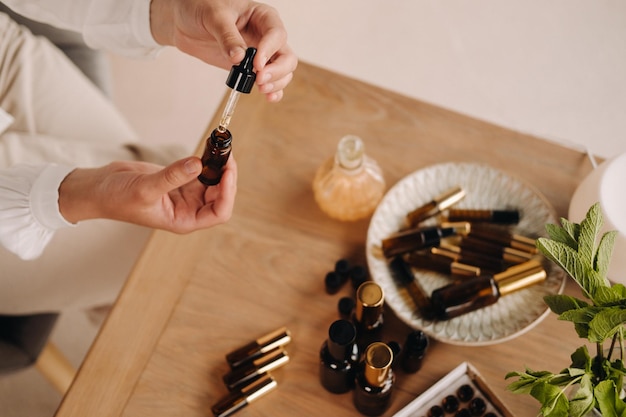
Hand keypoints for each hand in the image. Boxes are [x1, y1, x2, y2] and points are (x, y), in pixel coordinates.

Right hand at [58, 156, 236, 232]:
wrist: (99, 189)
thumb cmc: (117, 199)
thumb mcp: (145, 188)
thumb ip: (172, 177)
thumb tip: (198, 163)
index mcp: (184, 220)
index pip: (218, 212)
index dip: (227, 193)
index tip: (227, 172)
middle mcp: (188, 209)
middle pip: (221, 195)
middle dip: (227, 177)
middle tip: (227, 155)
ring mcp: (185, 195)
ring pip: (213, 181)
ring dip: (219, 166)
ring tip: (220, 148)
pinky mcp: (179, 180)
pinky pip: (200, 170)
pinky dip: (207, 160)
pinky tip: (209, 149)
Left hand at [150, 0, 297, 101]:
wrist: (185, 22)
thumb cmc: (201, 8)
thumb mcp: (214, 17)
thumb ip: (227, 36)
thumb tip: (239, 58)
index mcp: (262, 17)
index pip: (276, 34)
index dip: (269, 50)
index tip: (256, 64)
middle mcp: (266, 36)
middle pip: (286, 56)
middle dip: (277, 70)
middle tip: (259, 80)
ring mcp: (261, 54)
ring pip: (282, 71)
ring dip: (276, 83)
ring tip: (260, 88)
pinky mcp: (252, 69)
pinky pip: (270, 82)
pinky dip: (274, 91)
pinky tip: (268, 96)